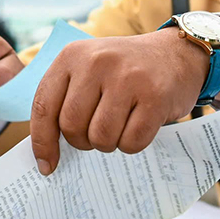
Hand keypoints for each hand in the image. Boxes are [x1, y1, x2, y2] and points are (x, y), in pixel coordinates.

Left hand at [30, 29, 209, 174]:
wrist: (176, 53)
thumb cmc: (125, 71)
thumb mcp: (88, 70)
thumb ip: (64, 100)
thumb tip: (46, 155)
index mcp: (73, 55)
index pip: (44, 106)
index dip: (43, 142)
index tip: (47, 165)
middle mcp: (97, 61)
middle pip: (71, 126)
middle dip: (82, 141)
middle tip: (97, 133)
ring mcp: (127, 77)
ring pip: (101, 138)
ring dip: (109, 143)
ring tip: (120, 125)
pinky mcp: (155, 96)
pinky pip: (131, 142)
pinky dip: (133, 144)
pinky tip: (139, 124)